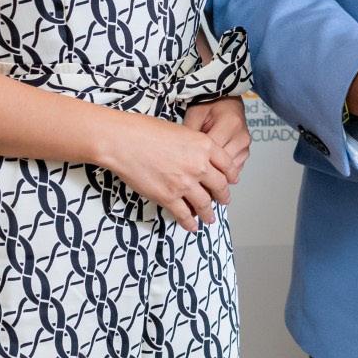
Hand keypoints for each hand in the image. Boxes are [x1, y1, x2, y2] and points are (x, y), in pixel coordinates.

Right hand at [102, 113, 237, 231]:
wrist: (124, 141)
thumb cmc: (146, 131)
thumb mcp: (181, 130)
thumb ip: (195, 146)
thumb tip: (199, 158)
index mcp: (204, 146)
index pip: (227, 164)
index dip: (232, 175)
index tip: (232, 180)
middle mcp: (199, 165)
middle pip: (220, 186)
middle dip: (223, 196)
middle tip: (224, 200)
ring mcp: (184, 183)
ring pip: (204, 204)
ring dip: (208, 213)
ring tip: (210, 218)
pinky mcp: (168, 197)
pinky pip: (184, 214)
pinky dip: (189, 223)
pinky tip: (192, 226)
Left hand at [183, 96, 250, 184]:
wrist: (226, 101)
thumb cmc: (210, 105)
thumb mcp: (195, 115)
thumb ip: (190, 135)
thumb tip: (181, 156)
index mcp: (230, 123)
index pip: (213, 152)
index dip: (198, 161)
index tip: (185, 168)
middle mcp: (241, 136)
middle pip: (222, 164)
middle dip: (206, 169)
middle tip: (190, 175)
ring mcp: (245, 145)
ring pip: (228, 170)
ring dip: (214, 173)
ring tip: (199, 173)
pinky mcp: (245, 152)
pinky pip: (233, 169)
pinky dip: (221, 172)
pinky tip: (210, 169)